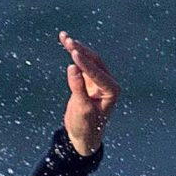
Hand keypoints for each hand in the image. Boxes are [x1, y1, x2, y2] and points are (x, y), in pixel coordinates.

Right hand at [60, 32, 119, 156]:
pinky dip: (74, 54)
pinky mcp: (89, 80)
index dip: (84, 64)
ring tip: (64, 37)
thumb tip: (72, 67)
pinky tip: (65, 43)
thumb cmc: (85, 127)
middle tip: (68, 41)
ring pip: (88, 60)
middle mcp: (108, 83)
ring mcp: (99, 80)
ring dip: (76, 48)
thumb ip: (78, 88)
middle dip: (81, 51)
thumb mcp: (81, 110)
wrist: (83, 137)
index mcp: (112, 90)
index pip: (97, 73)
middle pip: (94, 61)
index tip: (72, 53)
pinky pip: (82, 64)